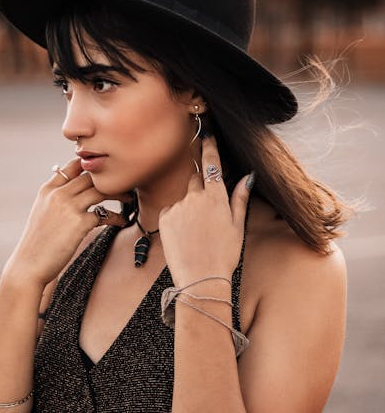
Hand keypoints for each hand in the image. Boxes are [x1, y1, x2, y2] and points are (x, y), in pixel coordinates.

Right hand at [4, 156, 130, 286]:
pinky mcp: (79, 222)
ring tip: (129, 198)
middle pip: (90, 175)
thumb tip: (76, 192)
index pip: (72, 166)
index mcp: (48, 190)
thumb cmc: (38, 242)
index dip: (91, 165)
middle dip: (109, 178)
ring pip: (100, 190)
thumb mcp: (42, 213)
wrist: (29, 264)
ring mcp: (69, 206)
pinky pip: (105, 214)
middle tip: (125, 183)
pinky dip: (117, 217)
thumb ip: (57, 199)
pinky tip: (122, 221)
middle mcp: (58, 194)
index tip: (105, 171)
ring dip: (119, 193)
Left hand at [158, 136, 252, 286]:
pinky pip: (171, 211)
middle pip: (196, 182)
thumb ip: (240, 198)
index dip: (209, 147)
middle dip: (201, 191)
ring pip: (184, 200)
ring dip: (189, 209)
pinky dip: (177, 219)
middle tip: (207, 217)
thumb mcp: (237, 226)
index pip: (212, 164)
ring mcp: (178, 206)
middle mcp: (196, 197)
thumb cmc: (224, 255)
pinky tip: (184, 237)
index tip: (206, 133)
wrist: (201, 278)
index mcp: (217, 197)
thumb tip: (247, 178)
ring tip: (197, 235)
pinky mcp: (165, 217)